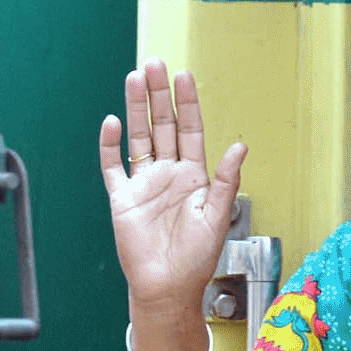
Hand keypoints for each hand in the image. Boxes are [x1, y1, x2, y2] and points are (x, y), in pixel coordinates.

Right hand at [99, 59, 246, 310]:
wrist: (168, 287)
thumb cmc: (196, 257)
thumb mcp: (218, 216)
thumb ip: (227, 179)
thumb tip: (240, 145)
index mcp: (196, 175)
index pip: (190, 129)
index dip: (187, 102)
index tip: (184, 75)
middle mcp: (169, 173)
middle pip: (162, 125)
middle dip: (159, 94)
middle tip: (154, 63)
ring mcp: (144, 184)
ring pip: (139, 137)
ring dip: (136, 108)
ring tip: (134, 78)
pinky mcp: (122, 199)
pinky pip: (113, 167)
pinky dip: (111, 145)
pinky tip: (113, 122)